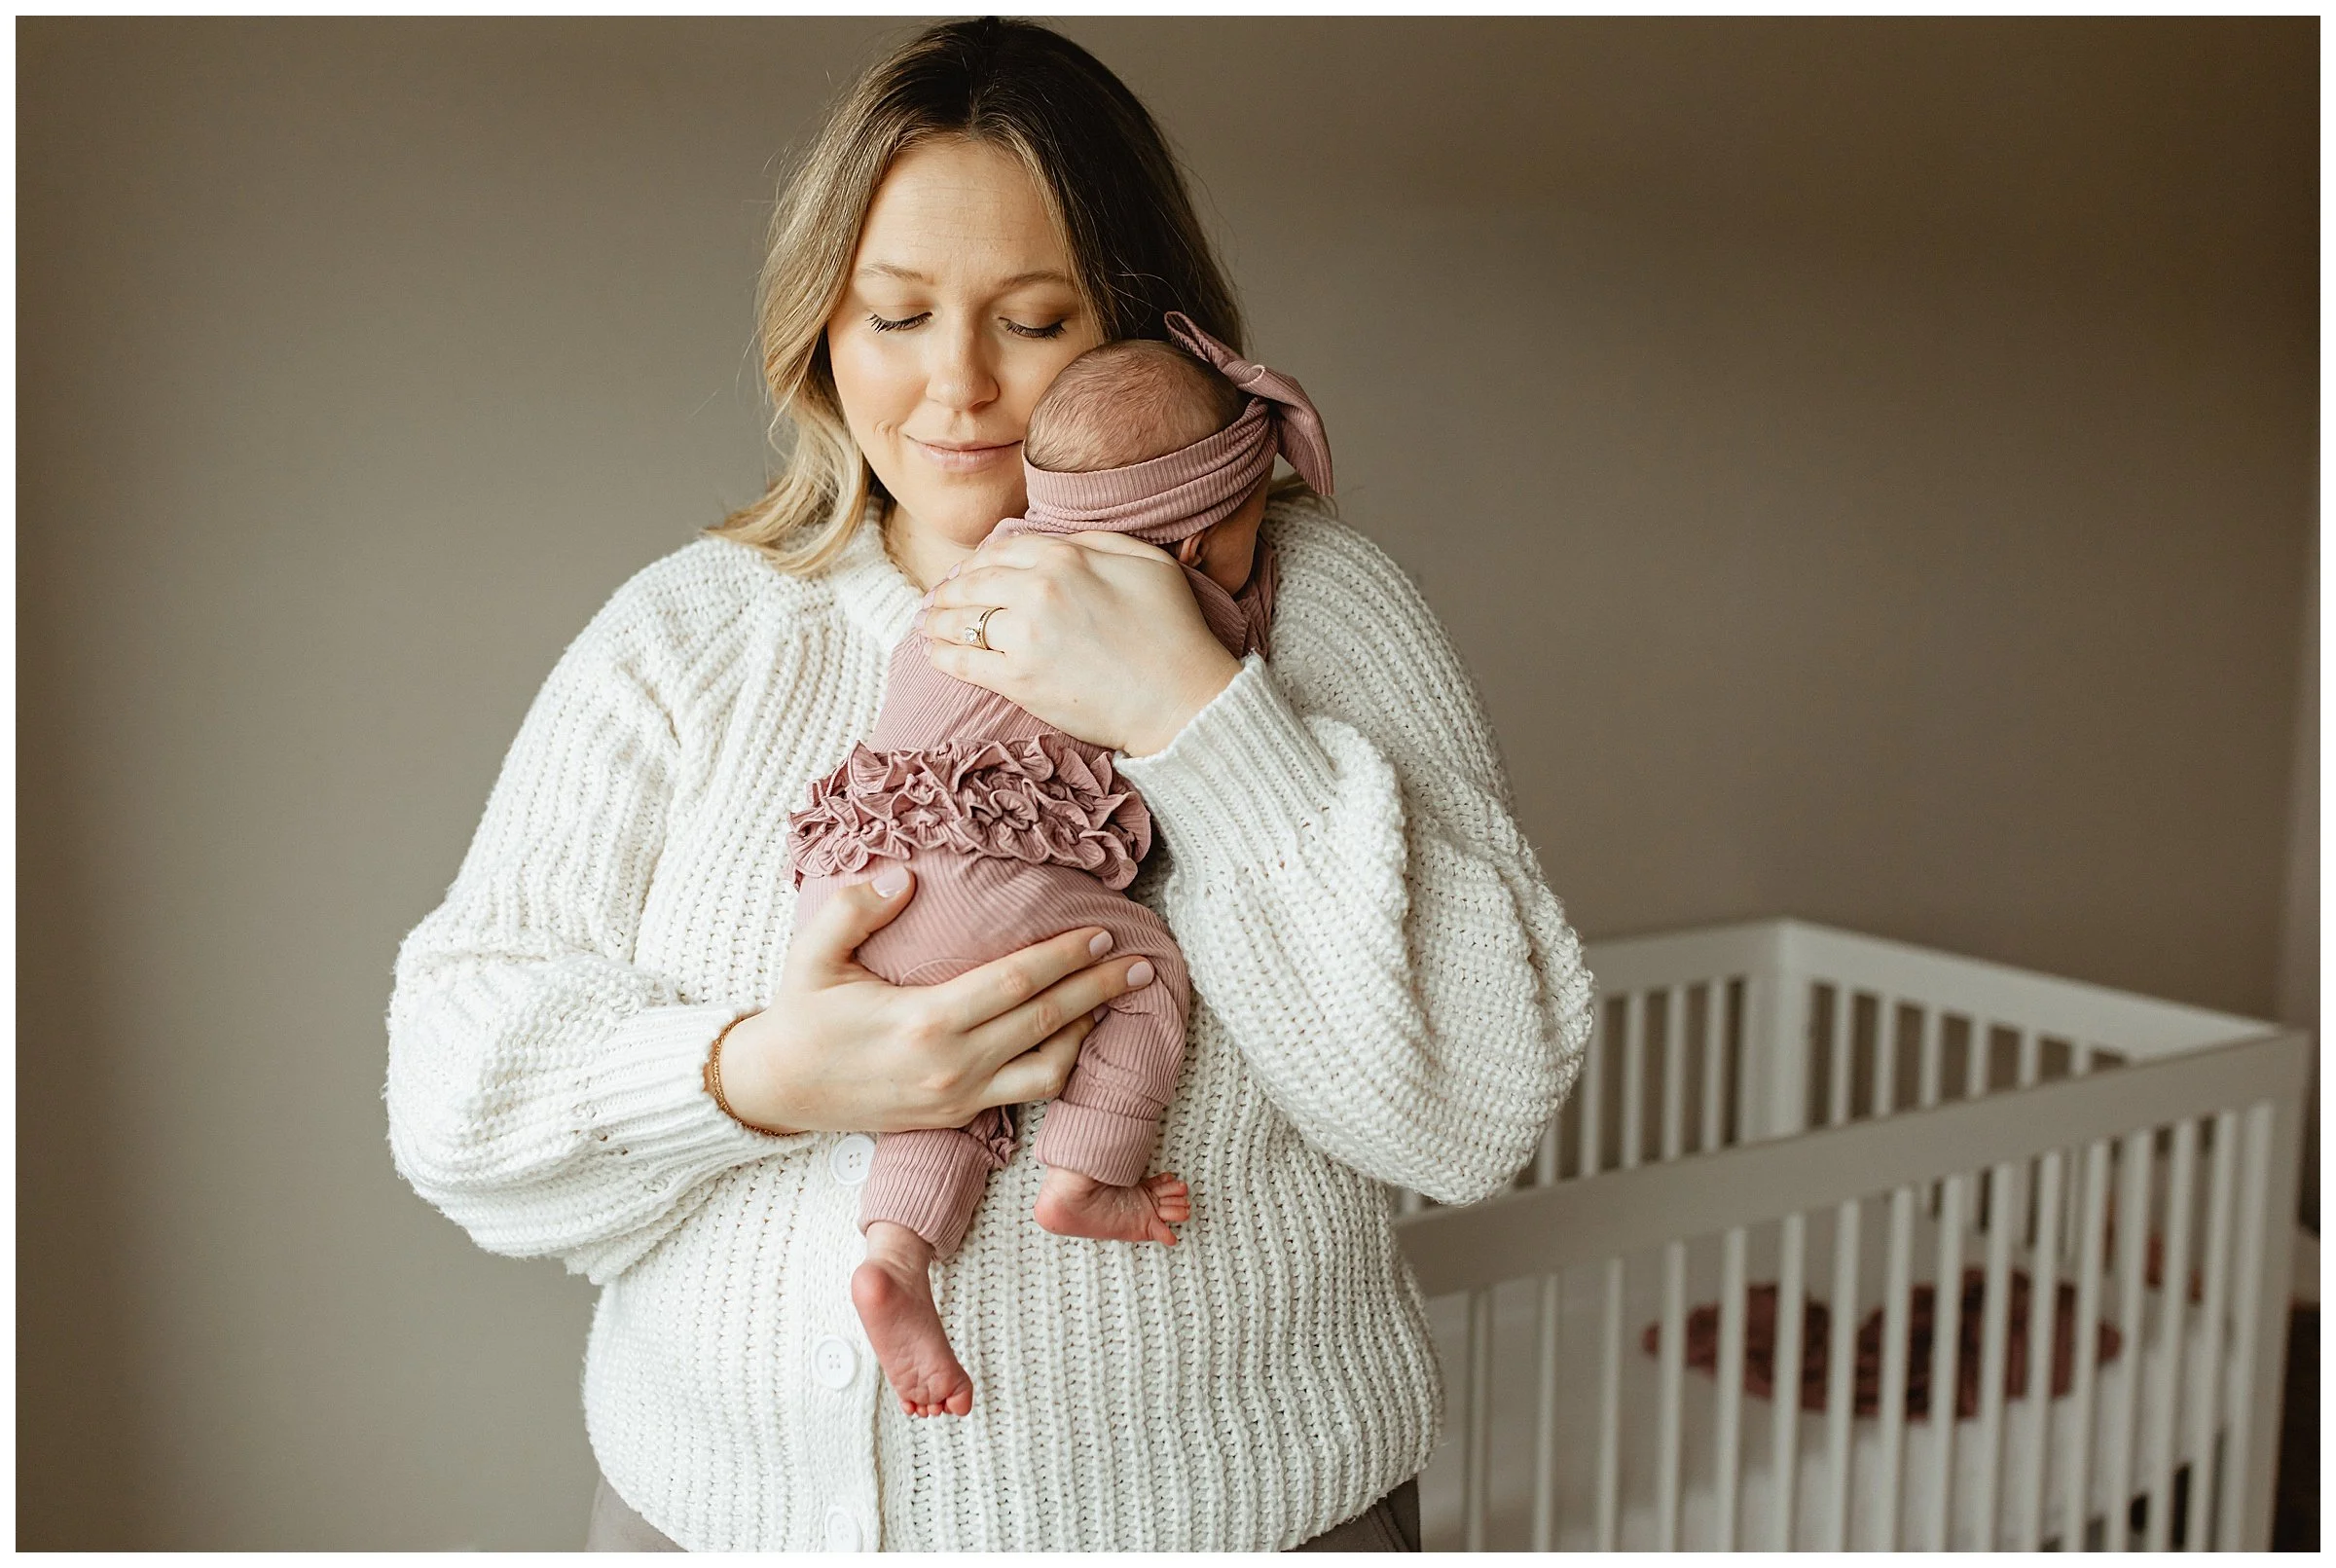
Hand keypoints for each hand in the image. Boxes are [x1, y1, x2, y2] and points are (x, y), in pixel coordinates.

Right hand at [712, 866, 1155, 1133]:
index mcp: (924, 1021)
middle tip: (1141, 963)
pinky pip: (1025, 1093)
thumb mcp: (812, 955)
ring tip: (1114, 1001)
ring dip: (1088, 1035)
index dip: (1065, 957)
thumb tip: (903, 878)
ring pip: (1049, 1073)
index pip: (1016, 983)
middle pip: (1047, 1022)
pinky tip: (1073, 1035)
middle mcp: (952, 1065)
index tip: (1101, 932)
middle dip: (1099, 990)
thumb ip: (855, 910)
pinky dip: (1058, 1064)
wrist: (778, 1090)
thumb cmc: (800, 1016)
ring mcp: (959, 1098)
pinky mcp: (958, 1116)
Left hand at [919, 529, 1241, 755]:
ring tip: (930, 625)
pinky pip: (963, 662)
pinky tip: (934, 654)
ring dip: (938, 620)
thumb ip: (1096, 541)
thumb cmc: (1173, 630)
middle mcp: (1036, 589)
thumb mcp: (1146, 561)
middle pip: (973, 582)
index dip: (980, 560)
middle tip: (940, 598)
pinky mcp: (1017, 680)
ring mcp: (1023, 636)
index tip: (970, 571)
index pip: (1002, 549)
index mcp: (1064, 556)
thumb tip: (1058, 541)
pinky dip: (942, 656)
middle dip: (951, 589)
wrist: (1181, 700)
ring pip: (961, 620)